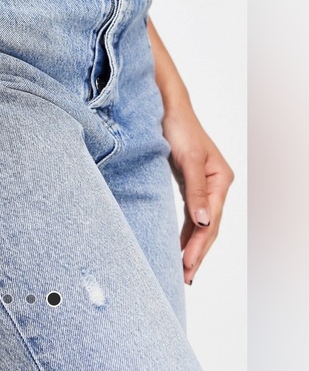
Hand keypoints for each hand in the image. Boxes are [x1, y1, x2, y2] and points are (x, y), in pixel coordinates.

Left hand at [162, 102, 233, 284]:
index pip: (211, 221)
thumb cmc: (178, 128)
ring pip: (201, 222)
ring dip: (193, 245)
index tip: (186, 265)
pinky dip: (186, 230)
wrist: (166, 108)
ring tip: (184, 270)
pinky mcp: (189, 183)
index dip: (199, 245)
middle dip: (198, 252)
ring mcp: (203, 185)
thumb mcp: (187, 159)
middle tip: (186, 277)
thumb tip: (204, 222)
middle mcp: (216, 184)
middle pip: (209, 226)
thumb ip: (196, 191)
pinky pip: (191, 213)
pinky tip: (179, 244)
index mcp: (221, 180)